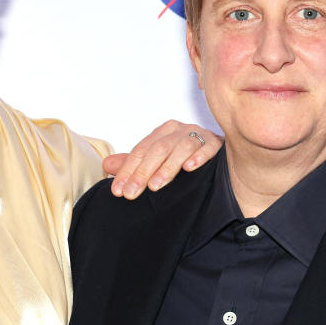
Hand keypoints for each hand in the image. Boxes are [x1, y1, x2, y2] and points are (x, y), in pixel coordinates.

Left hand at [103, 120, 221, 198]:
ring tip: (155, 186)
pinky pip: (209, 147)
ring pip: (181, 148)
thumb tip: (106, 165)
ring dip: (167, 167)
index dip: (127, 171)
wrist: (219, 156)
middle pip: (158, 149)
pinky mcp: (217, 143)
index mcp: (163, 132)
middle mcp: (179, 130)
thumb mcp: (156, 161)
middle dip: (142, 173)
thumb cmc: (183, 158)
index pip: (141, 151)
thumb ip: (133, 164)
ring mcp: (199, 135)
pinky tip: (190, 168)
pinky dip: (199, 157)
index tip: (118, 191)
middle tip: (132, 193)